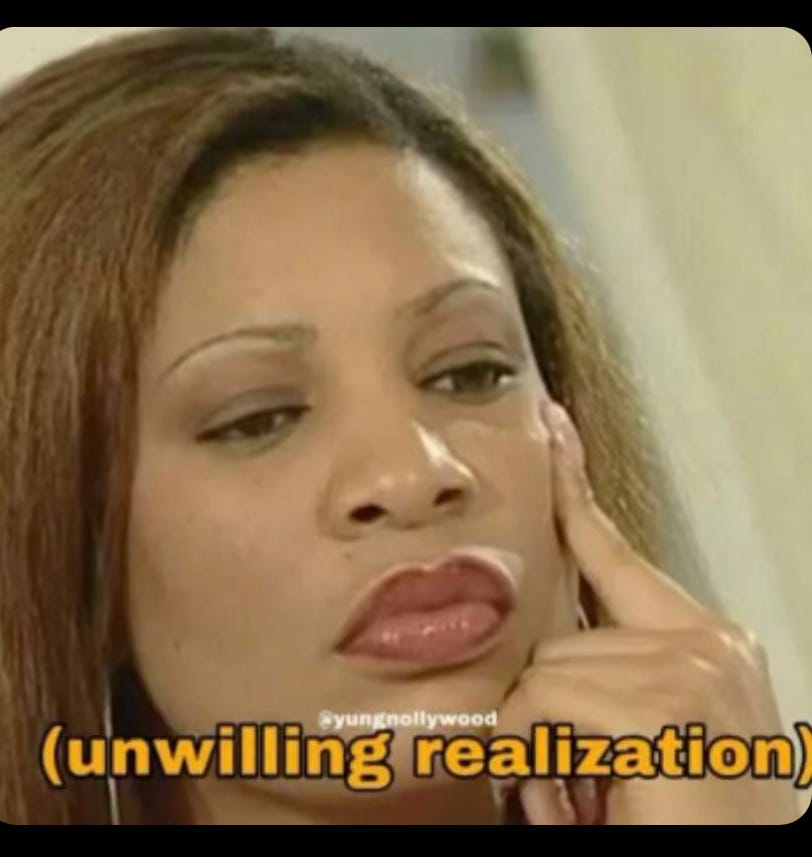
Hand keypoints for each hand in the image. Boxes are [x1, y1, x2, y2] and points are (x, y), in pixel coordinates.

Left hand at [494, 400, 800, 824]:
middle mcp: (705, 640)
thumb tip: (538, 661)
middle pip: (561, 635)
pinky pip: (546, 696)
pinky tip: (566, 787)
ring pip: (547, 667)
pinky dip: (533, 744)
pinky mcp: (667, 702)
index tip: (551, 430)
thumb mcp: (650, 724)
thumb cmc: (688, 807)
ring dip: (539, 733)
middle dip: (543, 701)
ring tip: (575, 784)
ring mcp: (691, 665)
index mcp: (702, 637)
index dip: (575, 491)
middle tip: (563, 762)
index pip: (618, 552)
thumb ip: (607, 673)